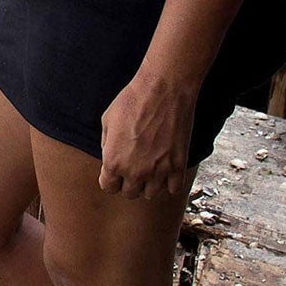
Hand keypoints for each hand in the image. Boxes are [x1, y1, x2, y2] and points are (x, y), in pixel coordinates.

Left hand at [98, 70, 196, 199]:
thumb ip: (107, 144)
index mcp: (113, 162)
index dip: (111, 179)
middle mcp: (135, 172)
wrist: (163, 91)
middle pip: (130, 193)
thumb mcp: (107, 120)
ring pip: (151, 194)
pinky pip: (173, 189)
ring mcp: (158, 171)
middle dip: (129, 182)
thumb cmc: (132, 101)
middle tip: (133, 168)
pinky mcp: (178, 166)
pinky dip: (170, 183)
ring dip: (149, 184)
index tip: (115, 172)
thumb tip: (110, 155)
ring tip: (150, 169)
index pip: (108, 187)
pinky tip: (167, 171)